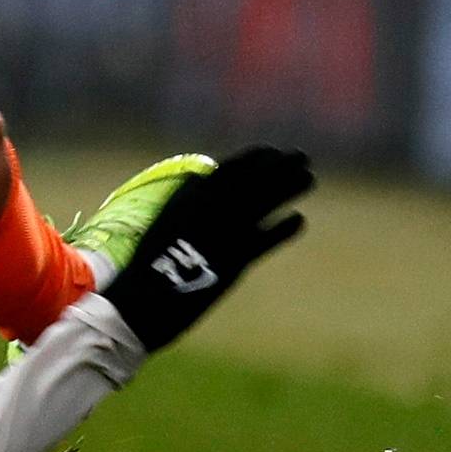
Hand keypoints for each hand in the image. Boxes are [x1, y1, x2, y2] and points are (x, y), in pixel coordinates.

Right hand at [96, 146, 313, 350]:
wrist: (140, 301)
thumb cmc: (146, 266)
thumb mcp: (162, 224)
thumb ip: (186, 205)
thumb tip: (202, 187)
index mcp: (188, 196)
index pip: (229, 169)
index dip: (254, 158)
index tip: (271, 150)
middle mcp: (208, 209)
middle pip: (252, 180)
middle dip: (279, 166)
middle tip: (301, 155)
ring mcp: (223, 233)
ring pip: (263, 202)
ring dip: (288, 187)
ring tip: (310, 177)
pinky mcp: (233, 261)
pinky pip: (264, 240)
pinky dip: (282, 229)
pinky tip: (299, 219)